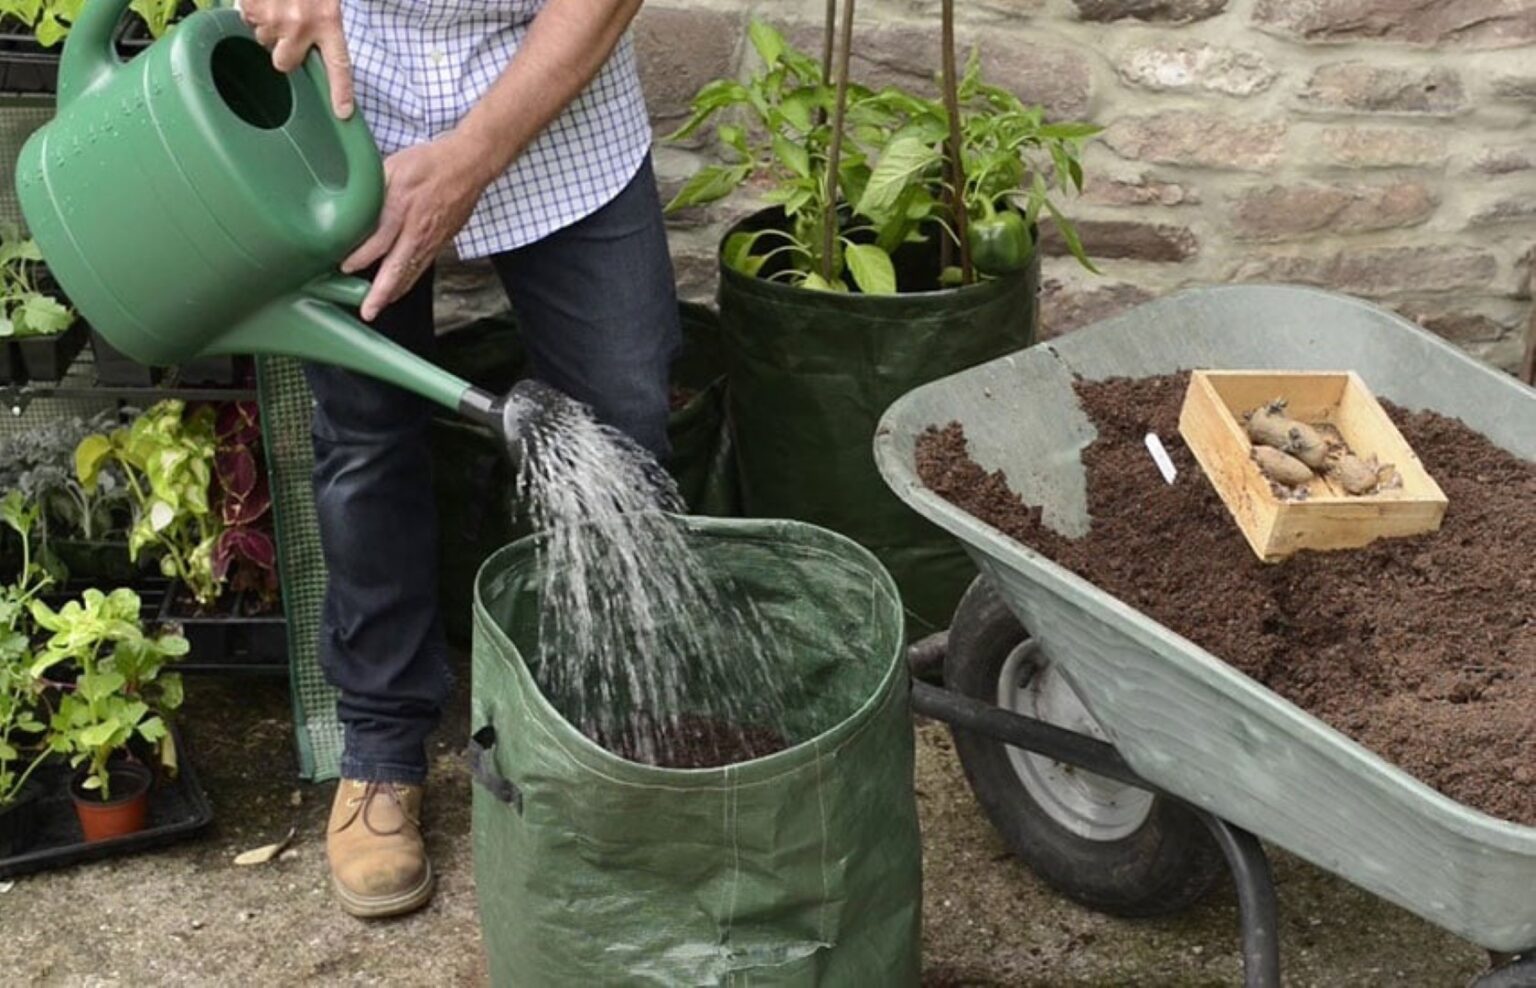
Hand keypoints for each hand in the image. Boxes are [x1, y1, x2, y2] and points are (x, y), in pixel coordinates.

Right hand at [238, 0, 353, 118]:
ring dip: (266, 25)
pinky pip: (246, 18)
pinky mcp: (250, 6)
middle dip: (282, 51)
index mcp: (329, 20)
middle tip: (286, 29)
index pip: (339, 65)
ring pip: (262, 38)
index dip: (341, 91)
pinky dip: (251, 8)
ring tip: (276, 2)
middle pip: (283, 63)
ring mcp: (273, 17)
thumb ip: (324, 21)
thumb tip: (315, 46)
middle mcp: (301, 24)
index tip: (342, 113)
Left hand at [342, 133, 495, 320]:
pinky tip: (401, 286)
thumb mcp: (393, 166)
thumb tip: (351, 205)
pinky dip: (409, 280)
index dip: (360, 259)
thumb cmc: (431, 162)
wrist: (468, 165)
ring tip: (380, 306)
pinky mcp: (442, 242)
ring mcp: (432, 239)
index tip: (344, 267)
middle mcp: (418, 230)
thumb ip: (373, 190)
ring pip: (411, 273)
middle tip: (368, 312)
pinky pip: (423, 266)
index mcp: (402, 209)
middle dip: (380, 294)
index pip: (378, 243)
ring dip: (395, 292)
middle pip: (397, 270)